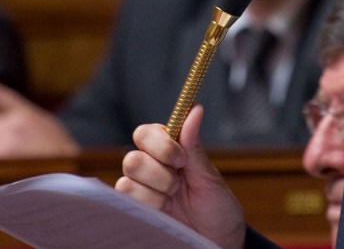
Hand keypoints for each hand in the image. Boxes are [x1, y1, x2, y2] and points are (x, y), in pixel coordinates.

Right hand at [115, 105, 245, 248]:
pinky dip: (150, 205)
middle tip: (179, 185)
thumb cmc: (217, 207)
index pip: (145, 134)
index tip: (181, 159)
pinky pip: (126, 200)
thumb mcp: (208, 176)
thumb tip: (195, 109)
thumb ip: (194, 146)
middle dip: (160, 174)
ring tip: (174, 201)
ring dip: (157, 193)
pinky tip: (165, 211)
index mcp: (168, 151)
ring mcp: (141, 189)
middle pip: (132, 158)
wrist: (217, 240)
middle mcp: (150, 167)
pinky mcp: (135, 210)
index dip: (161, 145)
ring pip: (128, 180)